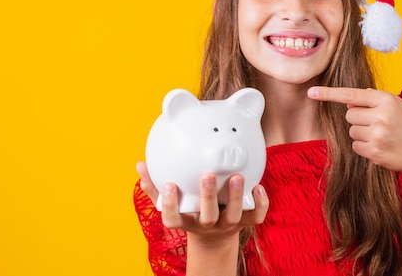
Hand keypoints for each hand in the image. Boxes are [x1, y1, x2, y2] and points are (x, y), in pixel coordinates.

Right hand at [136, 161, 268, 236]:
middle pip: (207, 216)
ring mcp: (228, 225)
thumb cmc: (188, 211)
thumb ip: (154, 186)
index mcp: (186, 221)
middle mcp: (207, 224)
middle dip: (207, 197)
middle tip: (207, 175)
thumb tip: (140, 165)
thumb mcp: (170, 203)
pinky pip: (257, 217)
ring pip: (234, 216)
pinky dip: (260, 204)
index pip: (173, 219)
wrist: (214, 236)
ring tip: (237, 176)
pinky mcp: (246, 223)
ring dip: (236, 196)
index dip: (171, 205)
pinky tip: (258, 186)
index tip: (169, 185)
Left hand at [307, 86, 401, 177]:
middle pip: (349, 115)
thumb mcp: (396, 106)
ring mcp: (377, 134)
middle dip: (358, 119)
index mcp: (386, 100)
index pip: (351, 95)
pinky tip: (380, 147)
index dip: (329, 93)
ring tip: (382, 136)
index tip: (311, 92)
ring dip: (362, 134)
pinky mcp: (374, 151)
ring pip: (351, 131)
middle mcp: (380, 115)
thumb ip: (372, 100)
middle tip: (378, 125)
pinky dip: (364, 147)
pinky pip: (355, 146)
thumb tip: (348, 102)